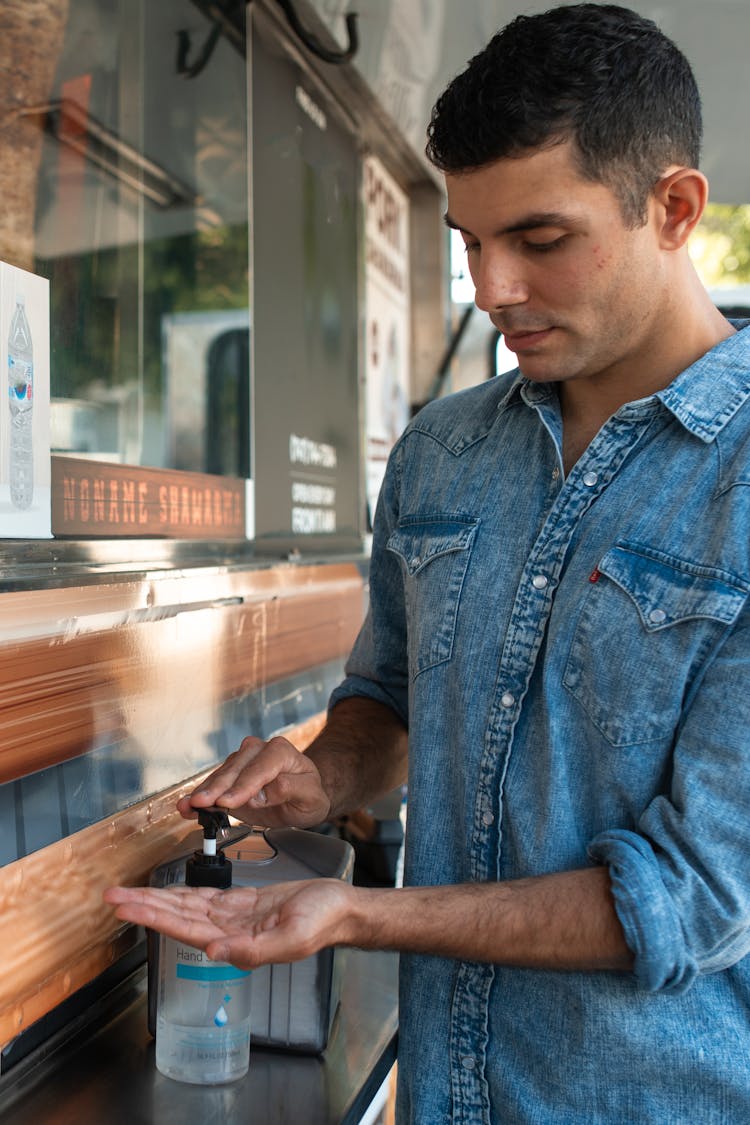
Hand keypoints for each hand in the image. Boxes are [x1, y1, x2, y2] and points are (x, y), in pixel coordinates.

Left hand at [104, 879, 355, 968]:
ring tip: (127, 893)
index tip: (126, 908)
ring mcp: (232, 918)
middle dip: (143, 906)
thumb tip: (212, 953)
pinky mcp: (241, 904)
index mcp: (235, 942)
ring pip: (185, 907)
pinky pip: (205, 898)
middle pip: (176, 917)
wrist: (340, 908)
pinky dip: (183, 894)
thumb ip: (254, 950)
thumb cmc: (323, 921)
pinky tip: (167, 892)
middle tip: (111, 897)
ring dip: (156, 899)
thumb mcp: (293, 936)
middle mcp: (227, 931)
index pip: (184, 928)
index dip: (153, 917)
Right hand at [178, 735, 331, 827]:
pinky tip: (186, 806)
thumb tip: (262, 793)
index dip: (243, 786)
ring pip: (221, 775)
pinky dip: (199, 796)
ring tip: (188, 805)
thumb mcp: (311, 796)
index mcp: (280, 752)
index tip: (228, 802)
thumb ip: (290, 789)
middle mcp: (258, 751)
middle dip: (217, 788)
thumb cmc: (309, 793)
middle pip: (235, 769)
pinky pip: (213, 784)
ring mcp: (241, 762)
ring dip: (204, 792)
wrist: (301, 796)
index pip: (260, 768)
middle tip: (201, 803)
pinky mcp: (230, 776)